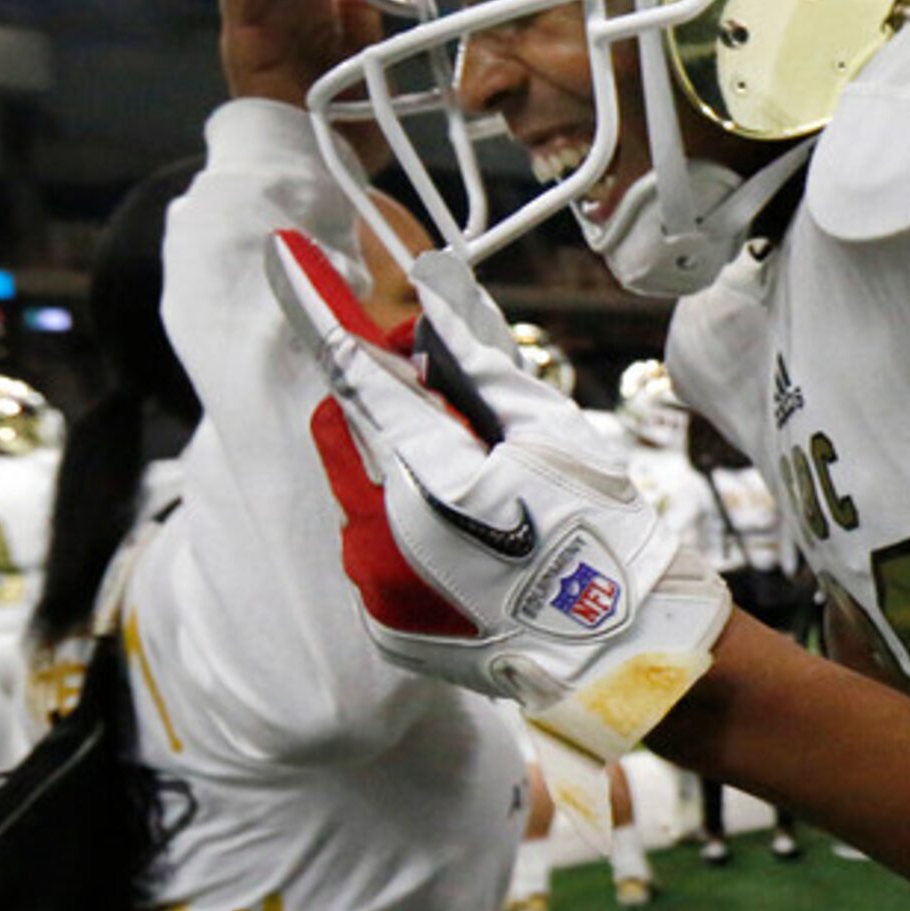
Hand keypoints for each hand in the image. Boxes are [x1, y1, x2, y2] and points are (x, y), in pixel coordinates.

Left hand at [266, 229, 731, 758]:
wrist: (624, 653)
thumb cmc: (601, 531)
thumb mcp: (551, 428)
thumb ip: (474, 363)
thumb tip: (424, 301)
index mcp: (429, 481)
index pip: (355, 374)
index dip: (320, 311)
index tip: (285, 257)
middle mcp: (382, 537)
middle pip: (350, 430)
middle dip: (386, 407)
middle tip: (458, 416)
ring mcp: (377, 586)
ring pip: (362, 487)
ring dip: (402, 470)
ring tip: (485, 500)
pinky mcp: (384, 621)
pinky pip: (374, 544)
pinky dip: (409, 527)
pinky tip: (476, 547)